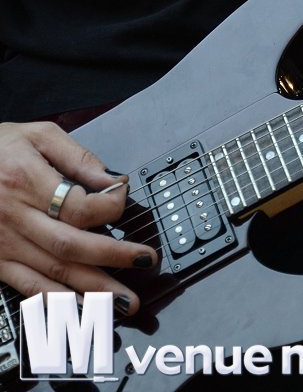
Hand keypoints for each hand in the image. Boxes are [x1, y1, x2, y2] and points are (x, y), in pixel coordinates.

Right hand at [0, 121, 157, 311]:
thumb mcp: (38, 135)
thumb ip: (77, 156)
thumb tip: (112, 179)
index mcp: (27, 181)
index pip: (77, 205)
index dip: (109, 207)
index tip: (125, 199)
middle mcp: (16, 217)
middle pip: (71, 246)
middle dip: (113, 258)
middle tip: (145, 261)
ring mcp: (5, 244)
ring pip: (53, 274)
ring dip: (92, 291)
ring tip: (123, 301)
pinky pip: (29, 288)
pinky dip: (57, 303)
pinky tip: (81, 311)